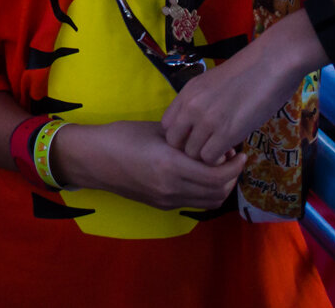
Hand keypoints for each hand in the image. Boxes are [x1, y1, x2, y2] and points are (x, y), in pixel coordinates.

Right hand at [51, 120, 245, 210]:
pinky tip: (200, 174)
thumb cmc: (122, 136)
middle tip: (232, 158)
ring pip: (208, 202)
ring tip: (219, 167)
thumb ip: (184, 137)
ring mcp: (166, 200)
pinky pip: (194, 202)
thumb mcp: (157, 130)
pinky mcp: (161, 205)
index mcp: (170, 165)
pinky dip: (205, 192)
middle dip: (231, 177)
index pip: (217, 175)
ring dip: (220, 187)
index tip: (241, 152)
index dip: (234, 166)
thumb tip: (209, 138)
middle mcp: (171, 187)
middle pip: (218, 192)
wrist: (93, 160)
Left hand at [159, 20, 320, 164]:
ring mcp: (207, 119)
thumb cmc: (251, 71)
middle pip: (175, 142)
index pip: (167, 125)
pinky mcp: (226, 132)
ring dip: (207, 157)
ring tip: (224, 150)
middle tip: (210, 148)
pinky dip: (220, 160)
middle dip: (190, 150)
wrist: (272, 63)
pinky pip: (210, 158)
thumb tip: (200, 123)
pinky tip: (232, 152)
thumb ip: (202, 102)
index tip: (198, 138)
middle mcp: (192, 105)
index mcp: (188, 92)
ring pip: (192, 154)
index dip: (181, 136)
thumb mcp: (214, 83)